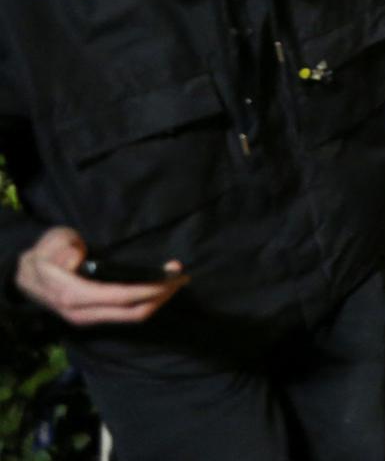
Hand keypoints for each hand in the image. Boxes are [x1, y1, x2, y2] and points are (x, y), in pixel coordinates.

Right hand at [15, 227, 186, 326]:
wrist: (25, 277)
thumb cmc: (43, 256)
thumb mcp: (50, 244)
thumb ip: (61, 249)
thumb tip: (74, 259)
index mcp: (73, 295)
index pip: (119, 297)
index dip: (148, 290)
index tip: (170, 278)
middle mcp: (83, 313)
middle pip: (132, 312)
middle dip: (161, 296)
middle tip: (182, 277)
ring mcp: (89, 318)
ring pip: (132, 316)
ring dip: (157, 300)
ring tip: (177, 279)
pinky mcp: (95, 317)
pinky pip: (126, 314)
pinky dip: (146, 302)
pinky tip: (160, 287)